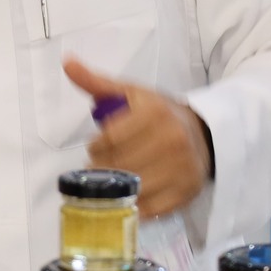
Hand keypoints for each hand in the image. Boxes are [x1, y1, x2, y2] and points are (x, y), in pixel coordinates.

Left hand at [64, 57, 211, 216]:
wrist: (202, 132)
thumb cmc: (158, 113)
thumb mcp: (130, 93)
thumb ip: (97, 82)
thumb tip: (67, 62)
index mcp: (154, 112)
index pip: (109, 139)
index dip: (95, 146)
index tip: (96, 147)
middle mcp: (172, 140)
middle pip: (119, 165)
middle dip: (102, 168)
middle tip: (100, 166)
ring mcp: (181, 168)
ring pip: (132, 189)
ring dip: (115, 189)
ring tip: (113, 180)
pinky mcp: (186, 192)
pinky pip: (150, 209)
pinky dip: (135, 205)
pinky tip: (131, 194)